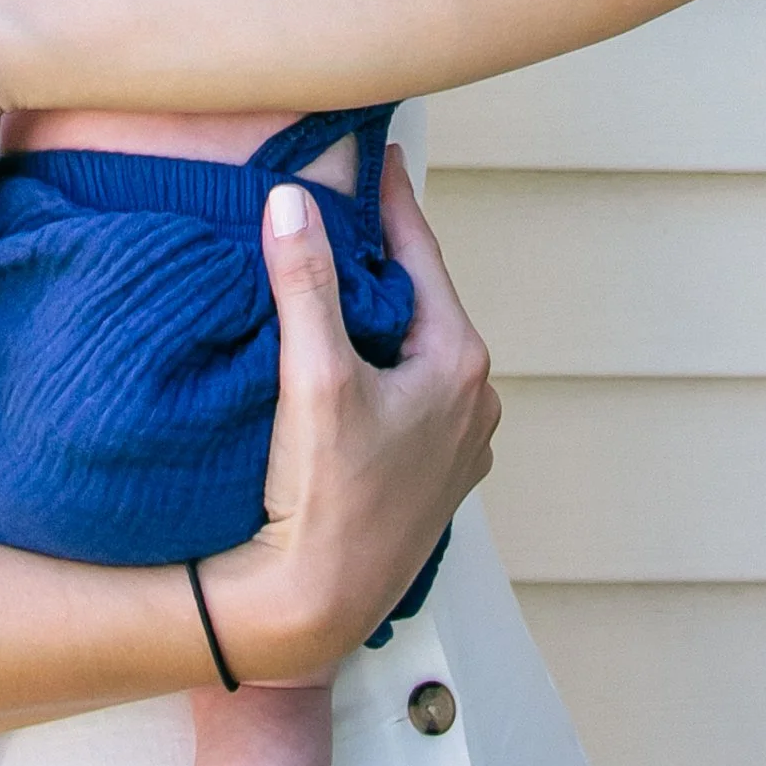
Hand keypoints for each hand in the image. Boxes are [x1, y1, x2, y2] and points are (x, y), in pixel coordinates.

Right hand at [204, 151, 498, 681]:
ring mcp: (455, 446)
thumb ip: (305, 283)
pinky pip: (408, 396)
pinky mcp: (428, 480)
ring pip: (415, 351)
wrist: (314, 610)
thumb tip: (291, 201)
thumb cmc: (323, 499)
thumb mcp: (313, 377)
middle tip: (341, 211)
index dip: (390, 202)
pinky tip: (340, 366)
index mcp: (459, 364)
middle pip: (422, 302)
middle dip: (382, 260)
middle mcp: (473, 403)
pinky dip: (378, 367)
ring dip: (379, 317)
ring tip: (333, 280)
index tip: (376, 155)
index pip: (421, 255)